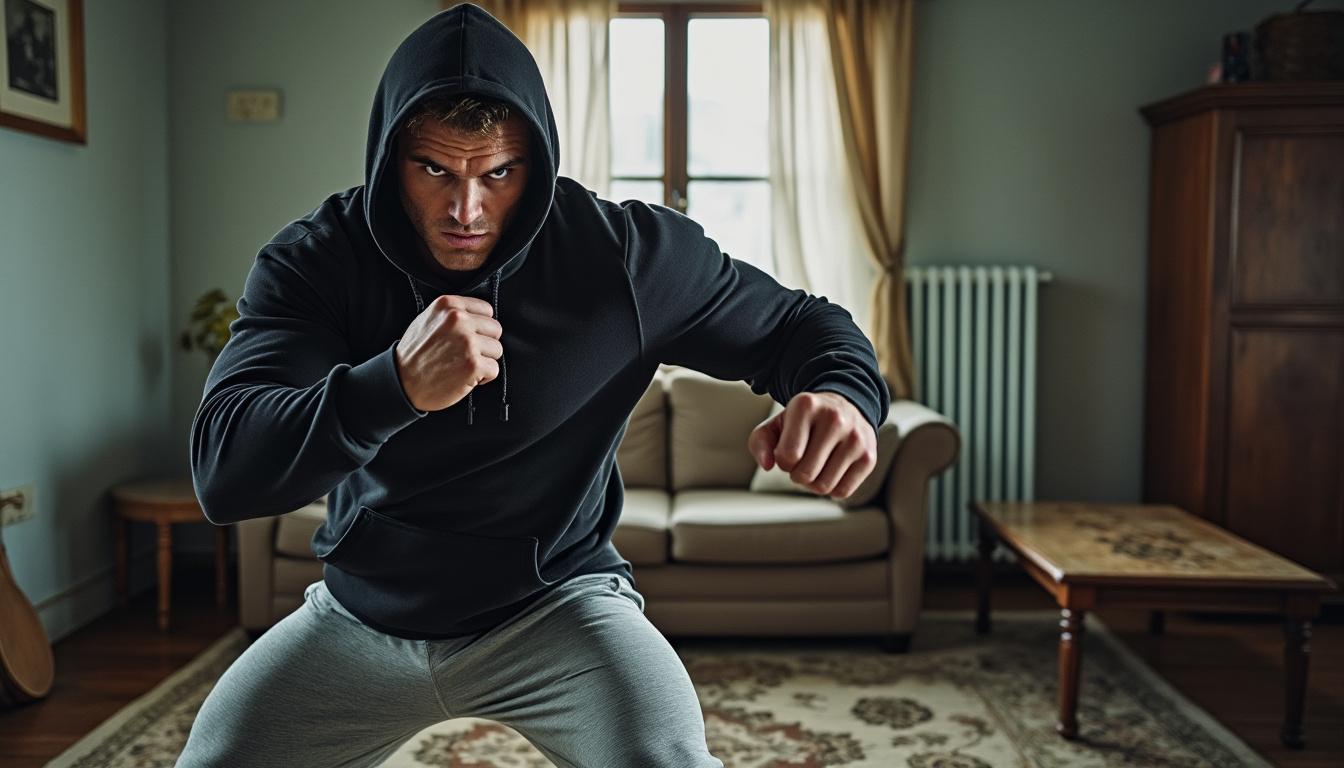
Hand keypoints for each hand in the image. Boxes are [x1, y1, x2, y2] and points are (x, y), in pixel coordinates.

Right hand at [394, 294, 502, 411]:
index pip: (487, 310)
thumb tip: (479, 316)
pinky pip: (494, 369)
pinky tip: (465, 376)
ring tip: (463, 364)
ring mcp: (467, 342)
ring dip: (484, 360)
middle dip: (484, 344)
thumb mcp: (427, 319)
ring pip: (497, 350)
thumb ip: (453, 314)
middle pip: (495, 329)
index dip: (480, 327)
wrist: (402, 382)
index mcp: (448, 305)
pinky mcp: (473, 365)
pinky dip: (483, 377)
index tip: (469, 337)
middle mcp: (459, 320)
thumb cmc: (415, 354)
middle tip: (465, 354)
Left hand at [747, 392, 876, 499]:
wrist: (844, 408)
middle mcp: (835, 418)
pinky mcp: (869, 456)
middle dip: (796, 474)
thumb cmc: (802, 422)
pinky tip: (831, 470)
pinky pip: (842, 492)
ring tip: (815, 465)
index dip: (782, 461)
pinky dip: (831, 488)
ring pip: (824, 486)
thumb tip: (768, 465)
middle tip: (802, 461)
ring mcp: (855, 438)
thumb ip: (760, 443)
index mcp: (806, 405)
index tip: (788, 451)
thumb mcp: (776, 425)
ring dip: (813, 483)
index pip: (788, 455)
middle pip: (805, 474)